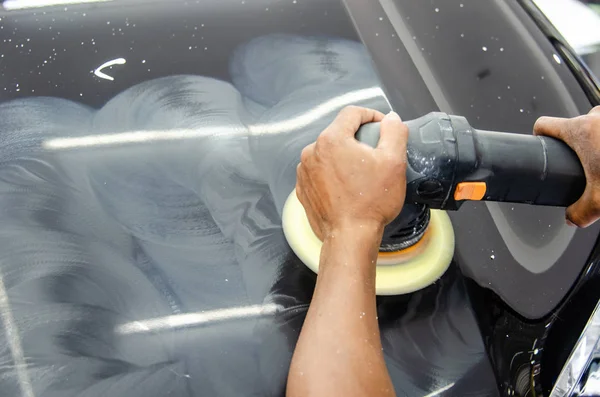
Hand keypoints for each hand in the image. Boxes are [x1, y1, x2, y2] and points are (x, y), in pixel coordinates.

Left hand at [296, 106, 408, 239]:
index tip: (382, 126)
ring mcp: (304, 172)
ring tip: (361, 174)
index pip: (351, 113)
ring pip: (328, 153)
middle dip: (357, 139)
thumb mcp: (393, 161)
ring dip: (343, 157)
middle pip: (338, 133)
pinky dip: (332, 174)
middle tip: (376, 154)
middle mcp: (312, 152)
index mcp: (331, 139)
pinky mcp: (303, 189)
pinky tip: (347, 188)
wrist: (350, 237)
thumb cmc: (371, 202)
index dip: (371, 115)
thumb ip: (394, 132)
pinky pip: (319, 172)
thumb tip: (391, 119)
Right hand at [534, 106, 599, 226]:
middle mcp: (598, 117)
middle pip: (576, 124)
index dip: (540, 135)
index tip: (542, 142)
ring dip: (599, 138)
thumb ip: (580, 213)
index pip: (545, 124)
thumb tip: (572, 218)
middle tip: (588, 162)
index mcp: (580, 131)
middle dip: (579, 142)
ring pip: (598, 123)